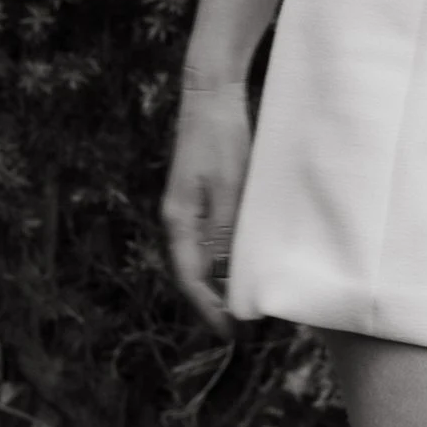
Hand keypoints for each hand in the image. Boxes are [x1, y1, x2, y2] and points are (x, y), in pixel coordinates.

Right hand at [161, 73, 253, 333]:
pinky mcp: (201, 197)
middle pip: (194, 273)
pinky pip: (210, 239)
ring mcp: (188, 209)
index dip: (209, 309)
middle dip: (216, 302)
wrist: (211, 93)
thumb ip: (226, 232)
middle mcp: (178, 220)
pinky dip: (225, 258)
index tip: (231, 333)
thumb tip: (229, 276)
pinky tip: (246, 263)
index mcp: (179, 221)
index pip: (190, 278)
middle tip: (245, 328)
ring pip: (202, 257)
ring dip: (222, 282)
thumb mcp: (229, 187)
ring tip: (249, 303)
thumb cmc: (221, 137)